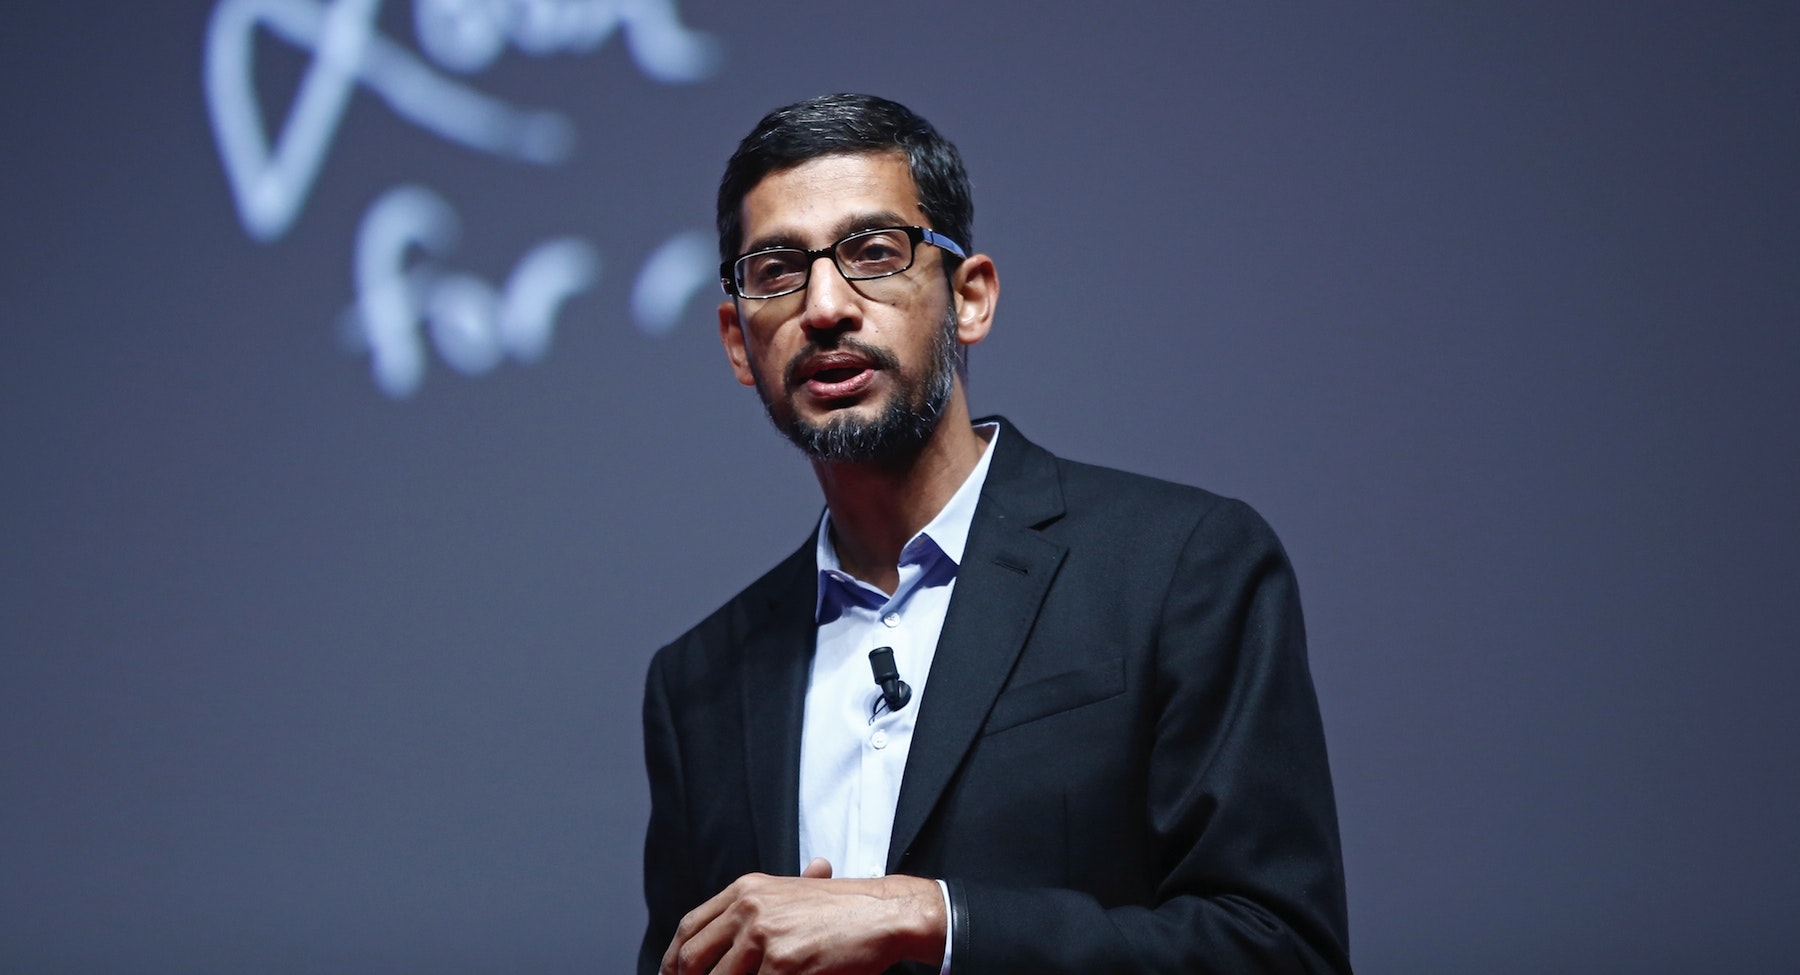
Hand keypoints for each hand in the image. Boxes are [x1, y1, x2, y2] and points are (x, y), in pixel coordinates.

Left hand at [660, 858, 945, 974]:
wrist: (885, 913)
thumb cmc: (843, 910)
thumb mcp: (790, 895)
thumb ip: (753, 913)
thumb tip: (717, 943)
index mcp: (746, 890)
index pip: (690, 928)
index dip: (675, 959)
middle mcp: (748, 908)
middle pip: (692, 958)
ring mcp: (765, 936)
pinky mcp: (784, 964)